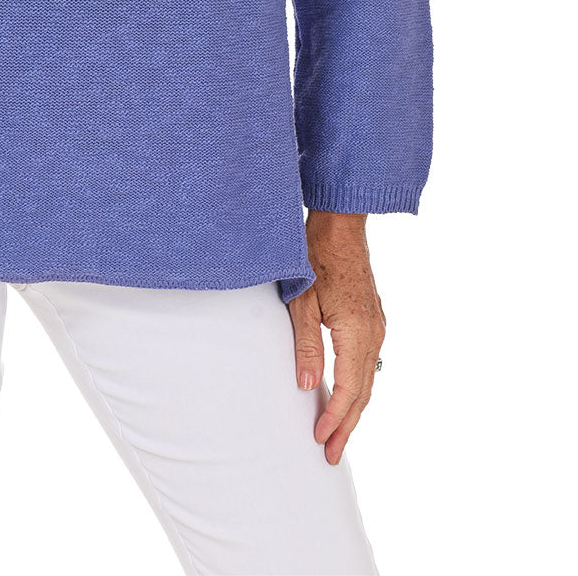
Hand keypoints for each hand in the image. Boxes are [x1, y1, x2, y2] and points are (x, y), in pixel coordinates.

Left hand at [287, 211, 385, 464]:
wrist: (340, 225)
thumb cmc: (315, 257)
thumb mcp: (303, 302)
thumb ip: (306, 345)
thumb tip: (307, 386)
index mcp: (357, 331)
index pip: (349, 388)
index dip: (335, 417)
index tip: (320, 440)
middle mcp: (374, 333)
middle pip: (363, 392)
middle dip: (347, 426)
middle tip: (331, 455)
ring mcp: (377, 326)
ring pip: (368, 380)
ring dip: (354, 410)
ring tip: (338, 435)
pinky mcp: (372, 320)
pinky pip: (368, 364)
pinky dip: (358, 387)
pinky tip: (346, 396)